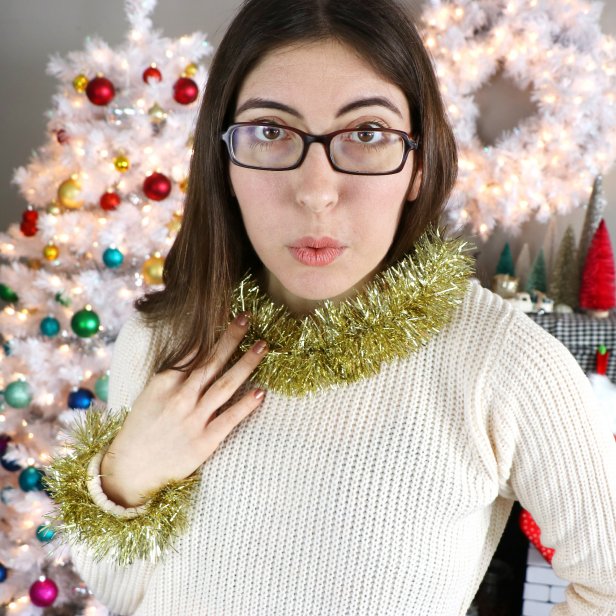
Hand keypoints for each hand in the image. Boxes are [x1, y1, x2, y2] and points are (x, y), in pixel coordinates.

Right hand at [100, 313, 266, 507]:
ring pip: (225, 384)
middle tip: (248, 318)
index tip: (226, 313)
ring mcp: (193, 418)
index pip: (193, 350)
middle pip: (212, 361)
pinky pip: (229, 418)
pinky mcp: (204, 441)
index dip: (211, 331)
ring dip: (246, 363)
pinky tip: (261, 392)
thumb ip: (173, 374)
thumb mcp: (151, 394)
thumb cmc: (142, 429)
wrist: (130, 470)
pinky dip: (246, 405)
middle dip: (232, 338)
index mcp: (164, 382)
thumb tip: (196, 351)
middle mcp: (180, 396)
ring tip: (263, 346)